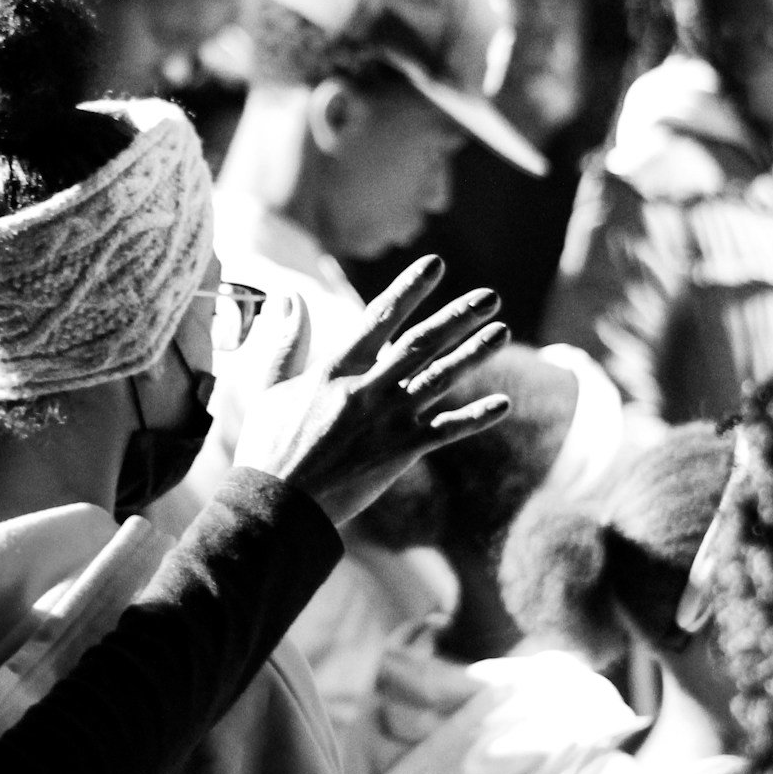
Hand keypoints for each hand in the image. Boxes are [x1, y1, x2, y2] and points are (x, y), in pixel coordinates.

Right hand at [232, 257, 511, 525]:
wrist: (277, 508)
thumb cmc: (269, 448)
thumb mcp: (270, 387)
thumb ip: (288, 341)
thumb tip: (289, 295)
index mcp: (336, 369)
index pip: (380, 317)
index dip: (409, 288)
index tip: (434, 265)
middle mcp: (368, 389)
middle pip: (422, 343)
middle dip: (458, 316)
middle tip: (490, 296)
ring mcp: (388, 421)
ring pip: (441, 379)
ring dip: (475, 354)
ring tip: (502, 330)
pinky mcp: (401, 452)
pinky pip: (447, 431)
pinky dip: (476, 418)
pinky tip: (503, 404)